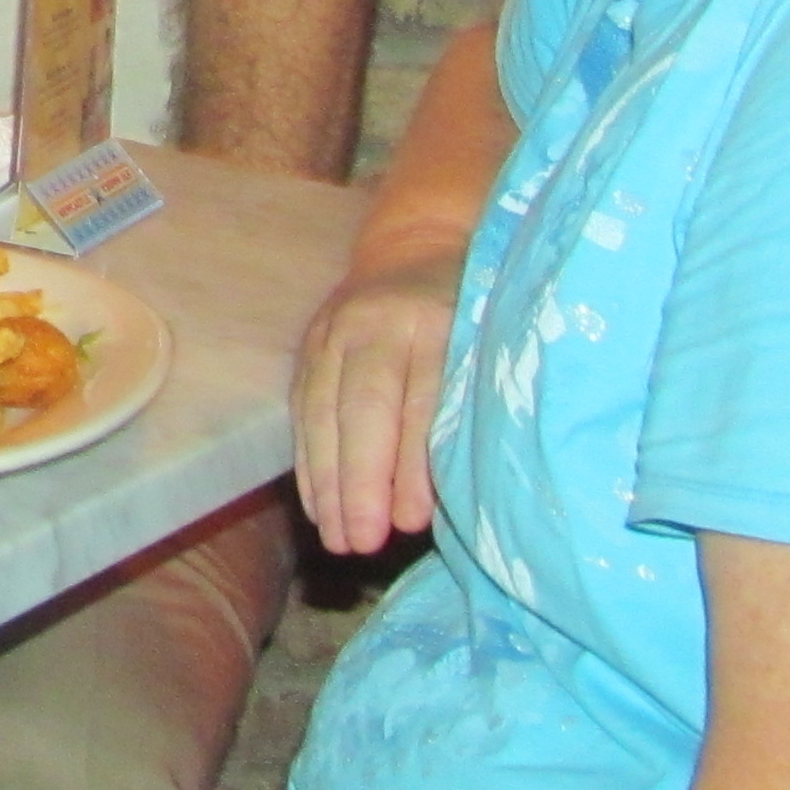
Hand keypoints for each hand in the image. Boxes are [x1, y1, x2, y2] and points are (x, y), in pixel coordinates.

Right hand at [291, 250, 457, 556]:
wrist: (415, 247)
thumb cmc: (472, 311)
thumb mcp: (486, 347)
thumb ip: (470, 410)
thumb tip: (441, 498)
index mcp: (435, 316)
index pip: (423, 396)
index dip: (414, 462)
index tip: (411, 522)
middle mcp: (375, 320)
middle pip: (363, 406)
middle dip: (359, 479)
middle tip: (362, 542)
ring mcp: (333, 331)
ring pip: (323, 411)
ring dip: (327, 481)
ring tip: (338, 540)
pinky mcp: (309, 347)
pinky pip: (302, 412)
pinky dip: (309, 463)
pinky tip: (317, 508)